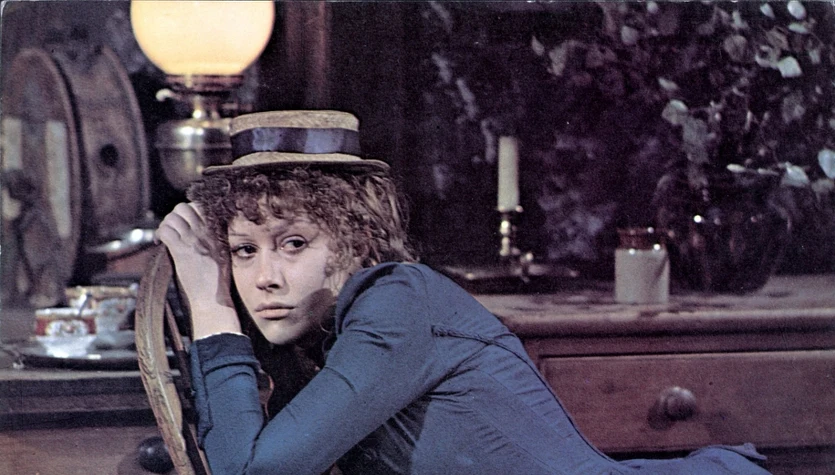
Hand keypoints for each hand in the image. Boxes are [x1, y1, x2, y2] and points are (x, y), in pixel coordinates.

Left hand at [156, 203, 239, 336]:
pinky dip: (158, 234)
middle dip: (173, 216)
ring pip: (171, 218)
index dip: (187, 211)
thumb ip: (214, 238)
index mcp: (217, 231)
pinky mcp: (181, 251)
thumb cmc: (217, 280)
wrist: (213, 298)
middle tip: (171, 229)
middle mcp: (205, 232)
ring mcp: (193, 240)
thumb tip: (200, 229)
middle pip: (183, 208)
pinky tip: (159, 243)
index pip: (200, 206)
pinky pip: (164, 231)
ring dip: (164, 225)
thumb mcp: (223, 253)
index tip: (183, 222)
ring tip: (164, 237)